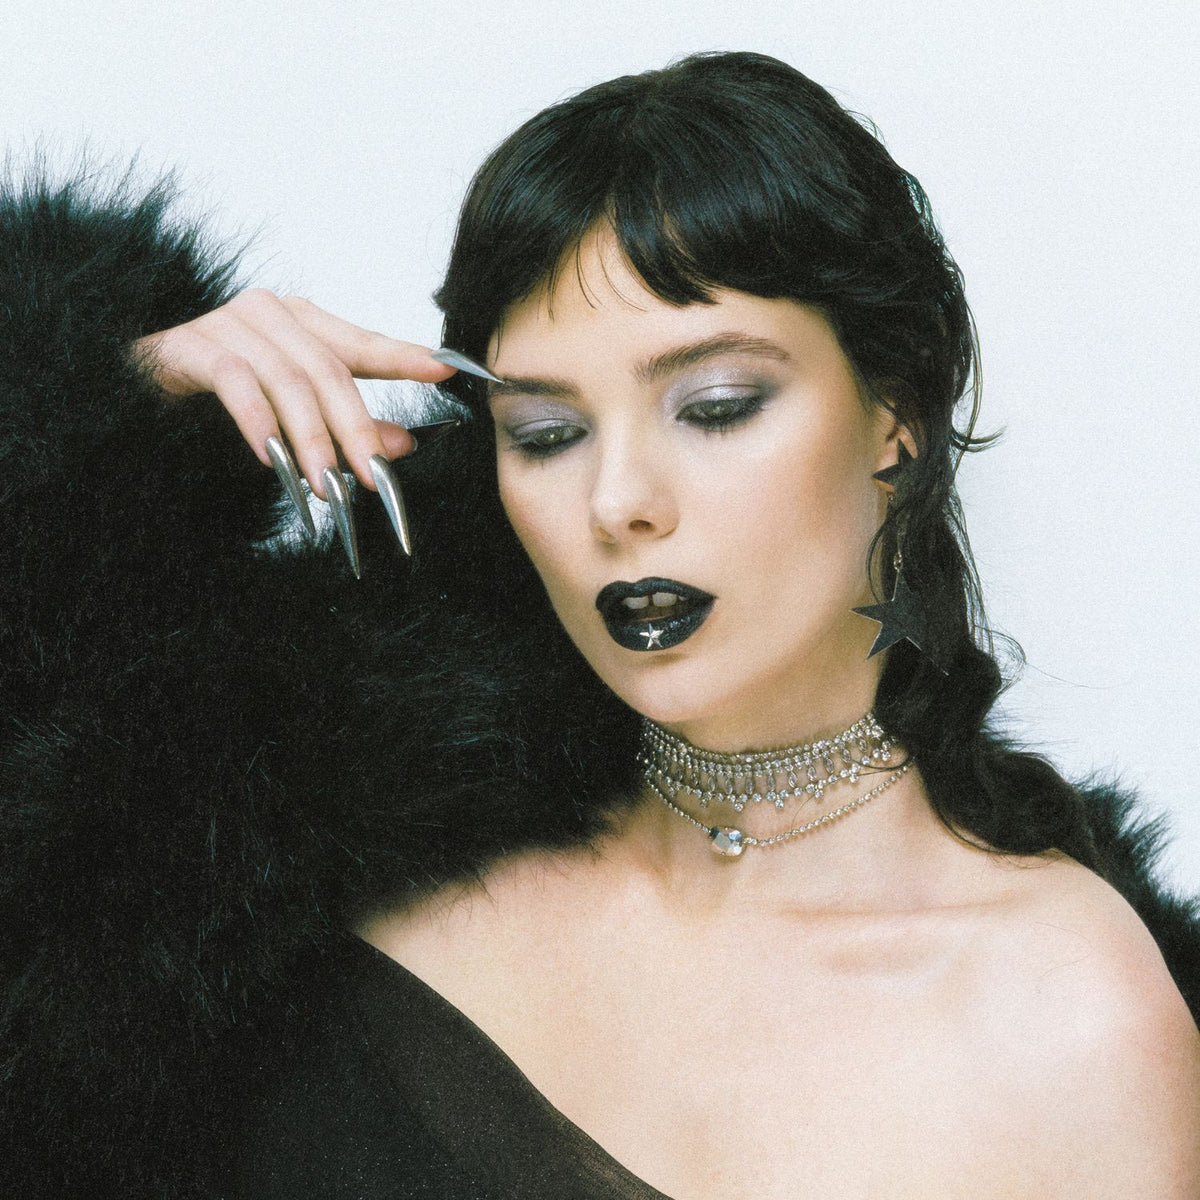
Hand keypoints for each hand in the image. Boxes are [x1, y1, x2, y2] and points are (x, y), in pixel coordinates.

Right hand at [134, 289, 455, 499]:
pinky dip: (256, 421)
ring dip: (310, 439)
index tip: (447, 369)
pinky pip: (232, 381)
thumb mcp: (294, 413)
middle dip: (356, 430)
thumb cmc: (220, 396)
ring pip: (286, 381)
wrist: (132, 384)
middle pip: (330, 371)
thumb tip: (403, 445)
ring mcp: (227, 324)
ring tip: (326, 485)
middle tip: (376, 479)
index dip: (405, 355)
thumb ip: (348, 424)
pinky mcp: (187, 347)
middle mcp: (270, 314)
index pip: (363, 343)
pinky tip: (270, 456)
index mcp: (302, 324)